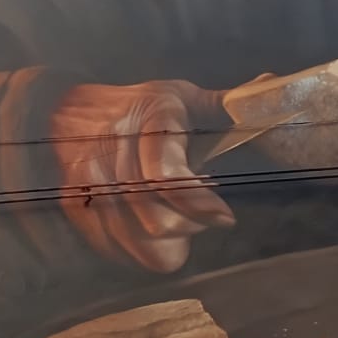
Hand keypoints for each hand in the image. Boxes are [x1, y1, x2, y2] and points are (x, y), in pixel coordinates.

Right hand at [49, 81, 236, 271]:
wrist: (65, 111)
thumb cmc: (137, 106)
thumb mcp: (180, 96)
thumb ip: (225, 102)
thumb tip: (272, 86)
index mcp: (149, 118)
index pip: (166, 177)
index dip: (197, 205)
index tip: (225, 218)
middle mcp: (113, 150)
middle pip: (156, 220)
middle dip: (190, 226)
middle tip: (204, 215)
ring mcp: (89, 182)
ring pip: (135, 241)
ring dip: (167, 243)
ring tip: (181, 223)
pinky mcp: (75, 205)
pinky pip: (113, 248)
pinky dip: (139, 252)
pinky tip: (153, 235)